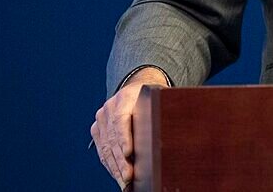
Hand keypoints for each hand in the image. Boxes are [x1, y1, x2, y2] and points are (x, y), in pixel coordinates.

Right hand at [91, 67, 167, 188]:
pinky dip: (110, 164)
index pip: (121, 118)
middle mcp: (109, 107)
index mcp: (126, 96)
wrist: (137, 90)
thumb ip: (163, 110)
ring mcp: (101, 118)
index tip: (128, 153)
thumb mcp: (161, 99)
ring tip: (124, 182)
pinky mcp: (97, 129)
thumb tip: (175, 127)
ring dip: (115, 167)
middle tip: (128, 177)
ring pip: (105, 147)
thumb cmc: (155, 98)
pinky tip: (117, 175)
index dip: (124, 137)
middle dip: (120, 160)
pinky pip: (102, 150)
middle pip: (112, 137)